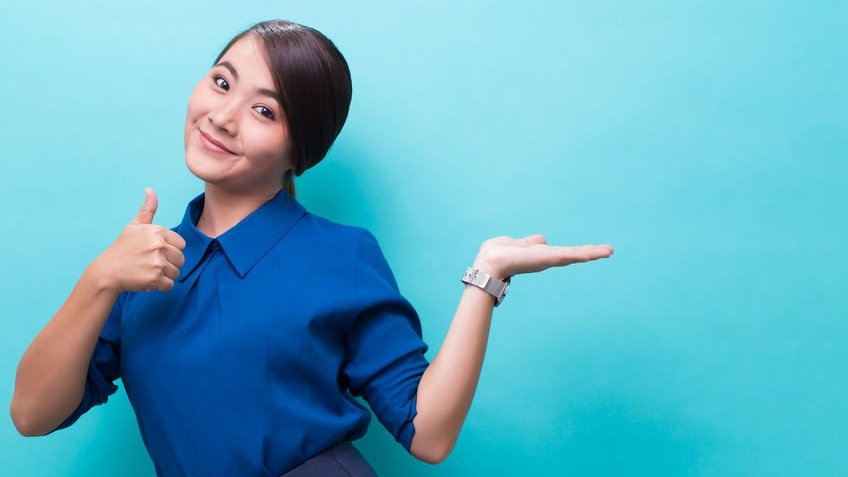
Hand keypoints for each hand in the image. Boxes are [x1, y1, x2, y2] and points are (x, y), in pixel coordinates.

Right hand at [91, 188, 186, 292]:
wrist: (107, 271)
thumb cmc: (122, 249)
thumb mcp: (134, 226)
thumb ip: (147, 210)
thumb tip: (150, 189)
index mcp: (157, 231)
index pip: (181, 245)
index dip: (170, 251)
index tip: (154, 252)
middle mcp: (159, 245)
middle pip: (180, 259)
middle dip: (169, 264)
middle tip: (150, 264)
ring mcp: (157, 262)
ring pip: (176, 273)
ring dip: (165, 276)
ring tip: (148, 272)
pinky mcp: (155, 278)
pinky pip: (170, 285)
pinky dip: (161, 287)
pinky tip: (147, 281)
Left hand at [472, 234, 613, 279]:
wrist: (491, 264)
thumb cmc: (499, 255)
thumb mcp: (517, 244)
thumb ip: (529, 242)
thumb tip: (542, 239)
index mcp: (540, 254)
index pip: (563, 252)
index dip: (577, 251)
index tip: (593, 250)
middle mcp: (547, 258)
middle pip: (573, 255)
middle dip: (591, 252)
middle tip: (609, 250)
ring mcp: (549, 259)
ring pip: (575, 255)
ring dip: (592, 252)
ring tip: (609, 250)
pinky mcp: (550, 258)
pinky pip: (570, 254)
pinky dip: (584, 253)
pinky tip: (598, 252)